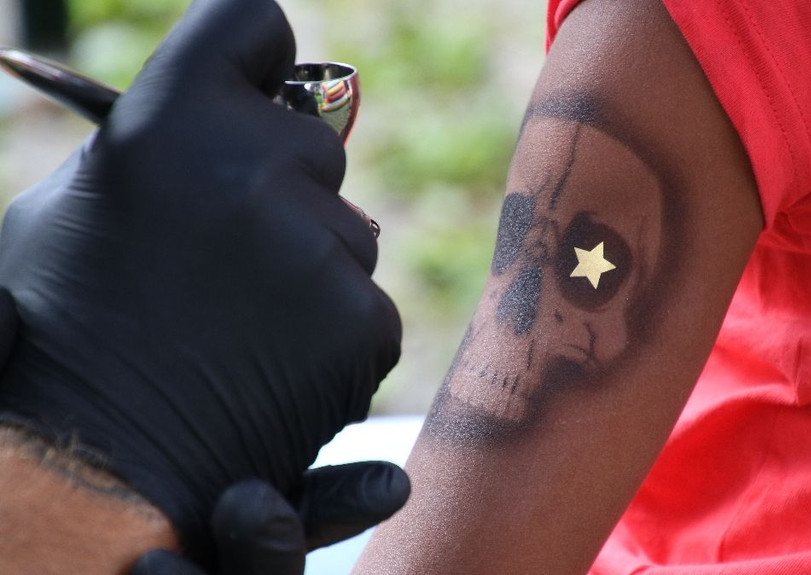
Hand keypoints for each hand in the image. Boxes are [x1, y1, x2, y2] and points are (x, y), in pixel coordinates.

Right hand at [0, 0, 399, 565]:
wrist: (90, 475)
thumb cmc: (60, 334)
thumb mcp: (74, 210)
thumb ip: (161, 142)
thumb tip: (230, 101)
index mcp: (169, 124)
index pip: (252, 22)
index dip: (256, 55)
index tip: (259, 80)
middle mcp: (254, 171)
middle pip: (316, 142)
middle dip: (283, 190)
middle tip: (223, 258)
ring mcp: (316, 250)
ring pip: (349, 234)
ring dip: (310, 270)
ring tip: (236, 329)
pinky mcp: (364, 323)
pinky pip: (368, 306)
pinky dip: (334, 335)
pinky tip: (271, 369)